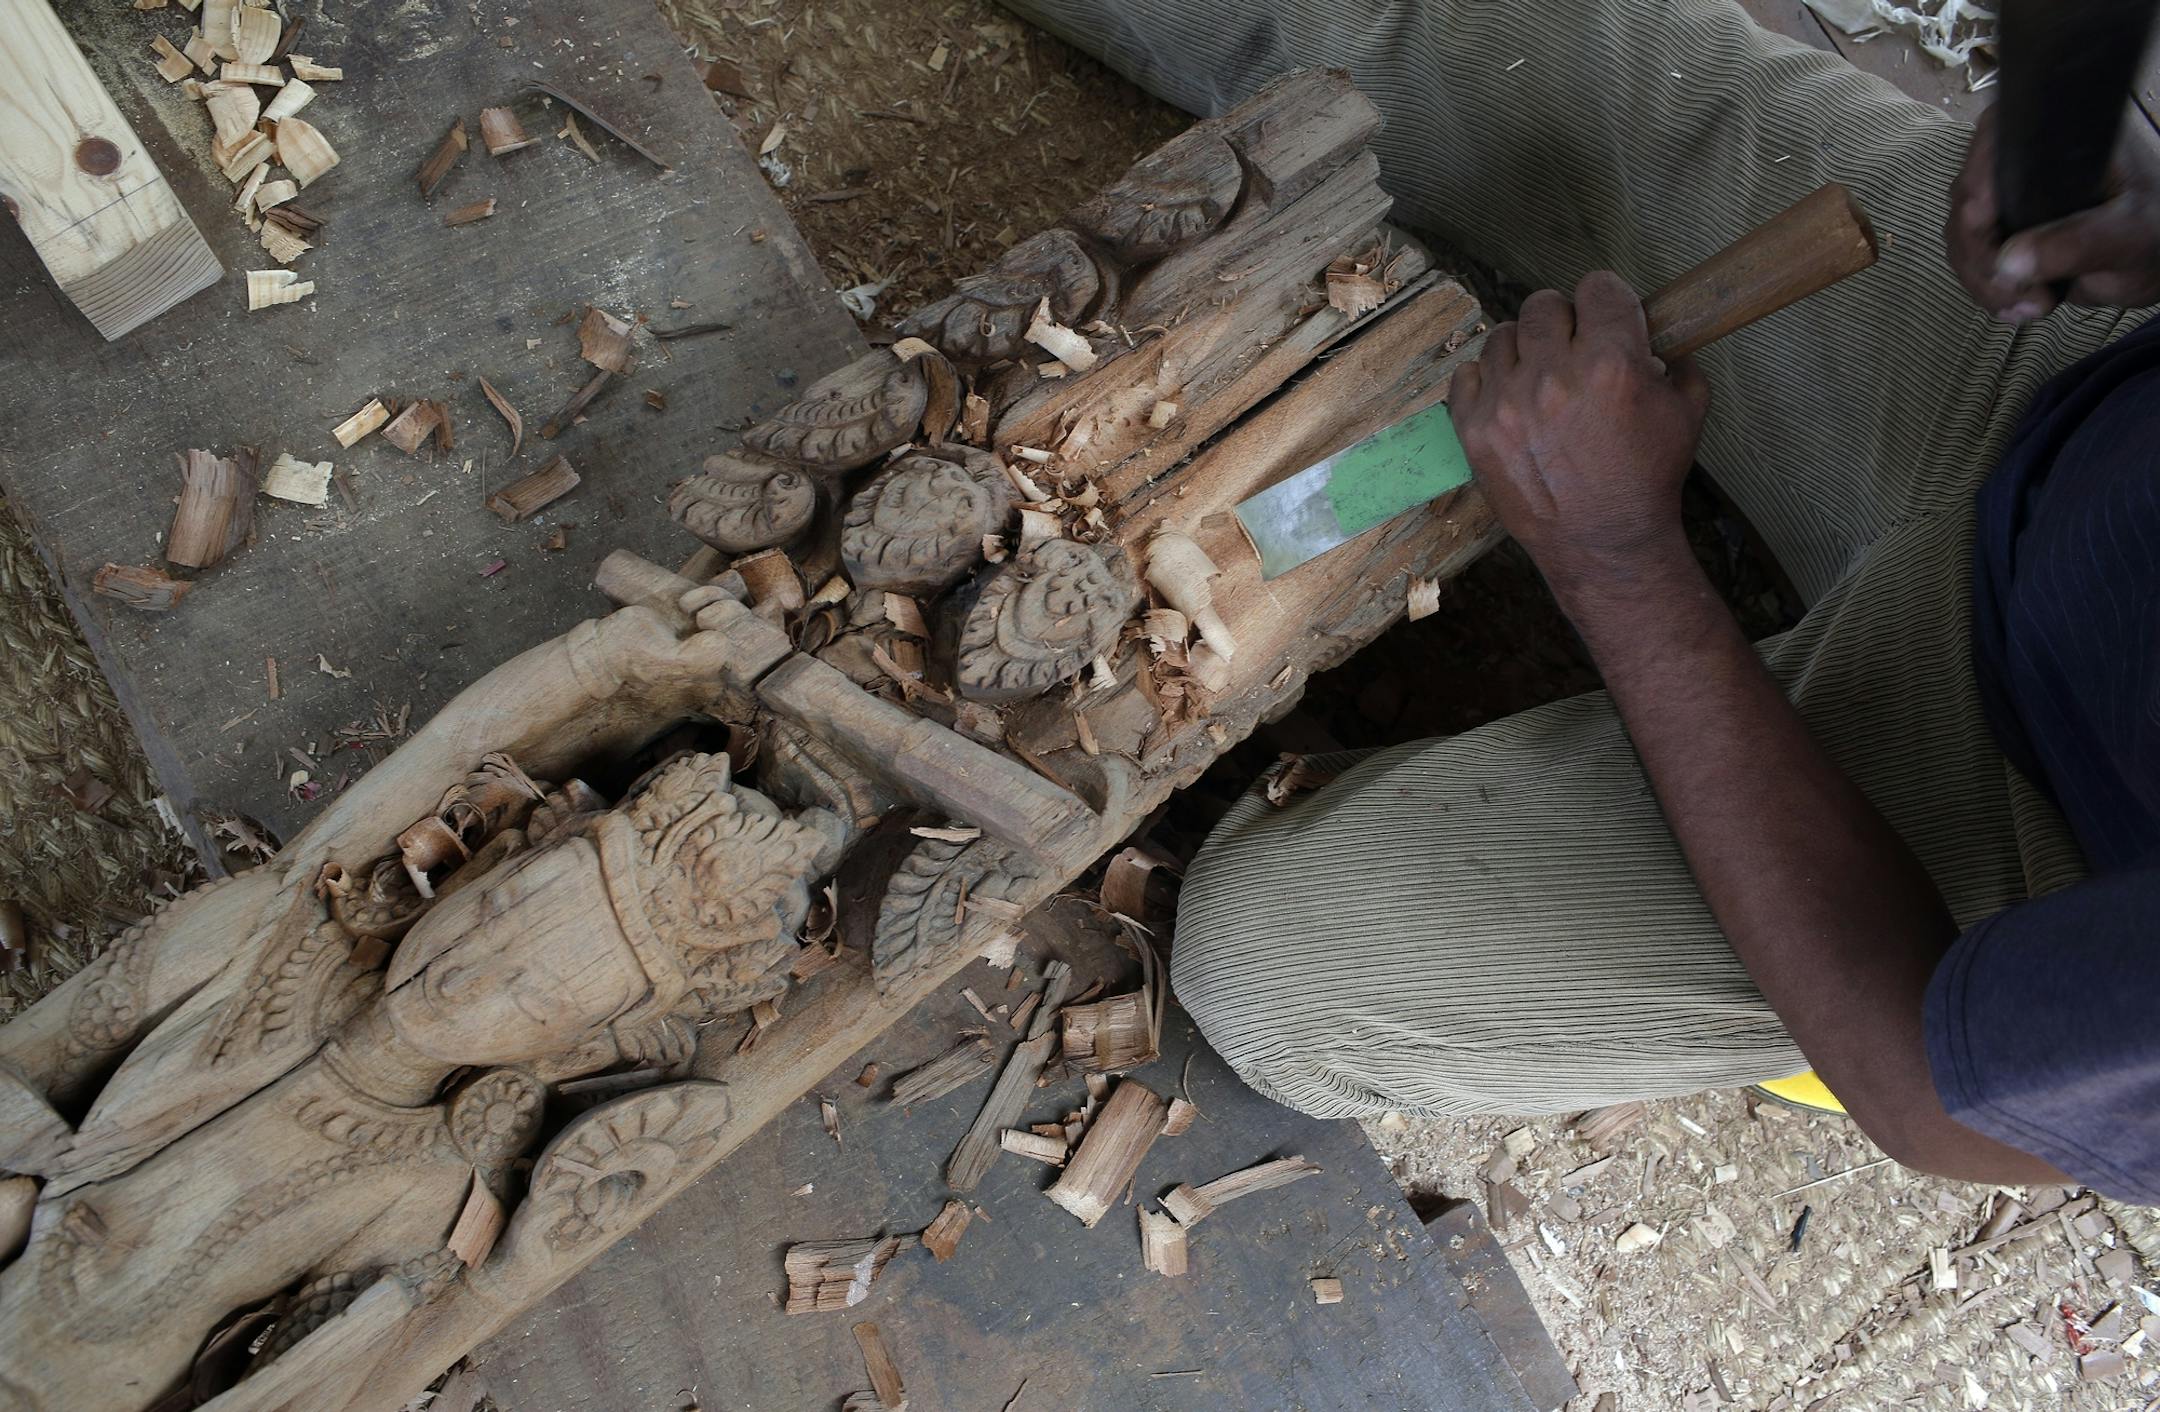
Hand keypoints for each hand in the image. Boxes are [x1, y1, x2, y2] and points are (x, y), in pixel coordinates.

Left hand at [1449, 273, 1710, 608]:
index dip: (1606, 301)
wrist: (1601, 542)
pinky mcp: (1475, 429)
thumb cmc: (1647, 479)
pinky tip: (1509, 398)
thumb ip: (1678, 362)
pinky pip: (1466, 374)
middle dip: (1563, 322)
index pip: (1598, 288)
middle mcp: (1554, 376)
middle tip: (1572, 349)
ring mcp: (1507, 402)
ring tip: (1538, 377)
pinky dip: (1486, 381)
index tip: (1606, 318)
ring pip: (1502, 335)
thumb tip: (1657, 338)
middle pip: (1544, 305)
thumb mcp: (1688, 413)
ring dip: (1523, 350)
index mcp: (1611, 363)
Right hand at [1947, 107, 2159, 321]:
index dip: (1979, 189)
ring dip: (1983, 280)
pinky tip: (2020, 307)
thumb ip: (2078, 245)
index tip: (1989, 235)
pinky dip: (1986, 287)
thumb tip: (2008, 263)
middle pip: (1968, 199)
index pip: (1994, 144)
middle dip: (1983, 255)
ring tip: (2031, 309)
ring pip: (1962, 235)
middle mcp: (2025, 158)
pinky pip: (1971, 257)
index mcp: (2061, 135)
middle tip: (2023, 295)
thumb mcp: (2131, 236)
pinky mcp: (2003, 228)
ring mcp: (2009, 195)